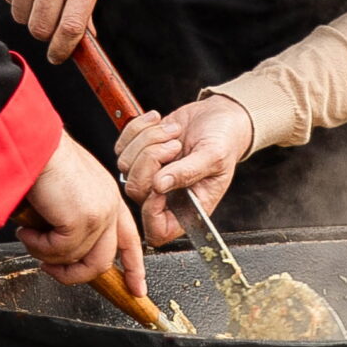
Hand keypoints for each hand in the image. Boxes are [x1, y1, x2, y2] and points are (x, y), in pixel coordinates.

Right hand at [14, 131, 143, 296]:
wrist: (31, 146)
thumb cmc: (39, 162)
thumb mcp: (64, 194)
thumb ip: (71, 219)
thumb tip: (60, 251)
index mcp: (107, 197)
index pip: (129, 239)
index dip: (134, 267)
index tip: (137, 289)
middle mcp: (109, 205)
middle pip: (103, 260)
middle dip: (74, 275)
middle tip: (50, 269)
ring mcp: (99, 214)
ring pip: (78, 260)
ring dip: (46, 255)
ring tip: (29, 236)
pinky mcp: (82, 220)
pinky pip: (60, 253)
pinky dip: (38, 246)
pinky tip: (27, 230)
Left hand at [121, 94, 251, 245]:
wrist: (218, 117)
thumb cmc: (224, 141)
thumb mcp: (214, 157)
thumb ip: (188, 172)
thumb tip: (160, 185)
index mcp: (188, 208)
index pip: (157, 230)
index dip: (152, 210)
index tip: (161, 183)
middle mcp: (164, 196)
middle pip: (136, 190)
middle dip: (152, 159)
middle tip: (175, 145)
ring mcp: (149, 175)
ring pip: (126, 165)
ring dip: (149, 140)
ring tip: (174, 132)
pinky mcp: (138, 154)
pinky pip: (122, 146)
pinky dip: (139, 128)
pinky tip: (160, 122)